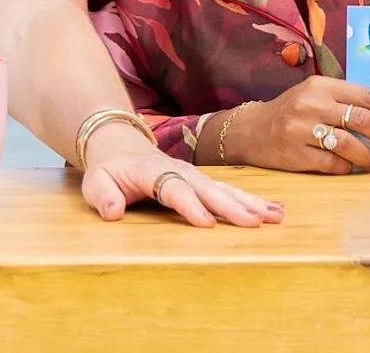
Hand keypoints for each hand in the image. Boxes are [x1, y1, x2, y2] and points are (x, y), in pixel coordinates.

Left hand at [81, 126, 283, 226]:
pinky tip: (274, 211)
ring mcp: (193, 175)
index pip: (171, 188)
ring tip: (274, 217)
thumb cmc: (108, 170)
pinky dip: (252, 200)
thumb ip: (102, 196)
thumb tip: (113, 212)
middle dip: (229, 206)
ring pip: (223, 188)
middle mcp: (177, 170)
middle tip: (253, 223)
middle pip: (206, 188)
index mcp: (151, 171)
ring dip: (249, 202)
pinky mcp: (202, 182)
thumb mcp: (95, 182)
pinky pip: (229, 190)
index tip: (206, 223)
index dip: (189, 205)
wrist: (120, 146)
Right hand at [232, 76, 369, 173]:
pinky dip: (347, 167)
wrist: (250, 130)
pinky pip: (333, 164)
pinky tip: (349, 166)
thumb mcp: (315, 97)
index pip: (368, 96)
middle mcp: (311, 104)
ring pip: (351, 145)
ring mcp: (301, 129)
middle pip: (363, 120)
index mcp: (321, 86)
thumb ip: (346, 103)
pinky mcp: (295, 153)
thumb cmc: (291, 113)